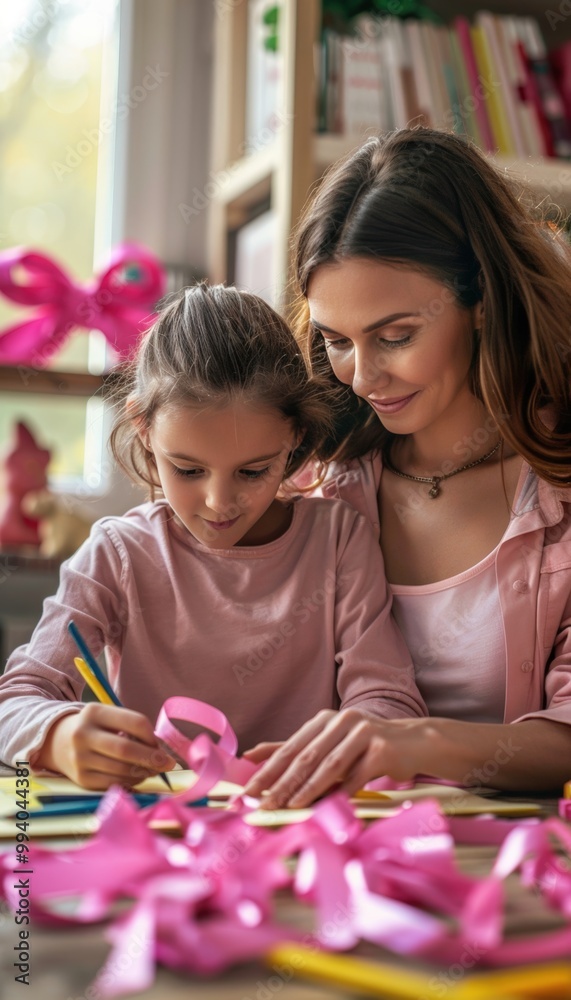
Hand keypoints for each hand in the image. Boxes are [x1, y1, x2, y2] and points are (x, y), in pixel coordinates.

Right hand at [36, 703, 175, 789]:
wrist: (57, 742)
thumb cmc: (96, 728)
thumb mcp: (109, 717)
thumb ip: (133, 728)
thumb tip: (161, 751)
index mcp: (95, 712)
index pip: (135, 722)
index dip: (152, 736)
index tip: (160, 744)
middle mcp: (83, 734)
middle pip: (126, 750)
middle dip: (152, 758)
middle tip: (168, 764)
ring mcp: (80, 758)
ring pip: (122, 769)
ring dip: (143, 772)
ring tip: (152, 770)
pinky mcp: (81, 779)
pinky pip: (114, 783)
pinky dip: (131, 781)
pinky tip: (137, 777)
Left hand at [243, 709, 431, 807]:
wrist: (413, 742)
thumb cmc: (365, 746)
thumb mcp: (330, 744)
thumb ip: (296, 750)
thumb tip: (251, 756)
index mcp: (324, 720)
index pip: (291, 747)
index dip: (268, 770)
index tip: (249, 791)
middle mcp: (341, 720)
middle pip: (306, 757)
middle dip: (283, 784)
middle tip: (265, 805)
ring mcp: (363, 732)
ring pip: (329, 765)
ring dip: (308, 790)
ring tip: (290, 808)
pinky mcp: (382, 748)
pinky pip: (357, 775)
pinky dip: (342, 793)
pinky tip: (330, 808)